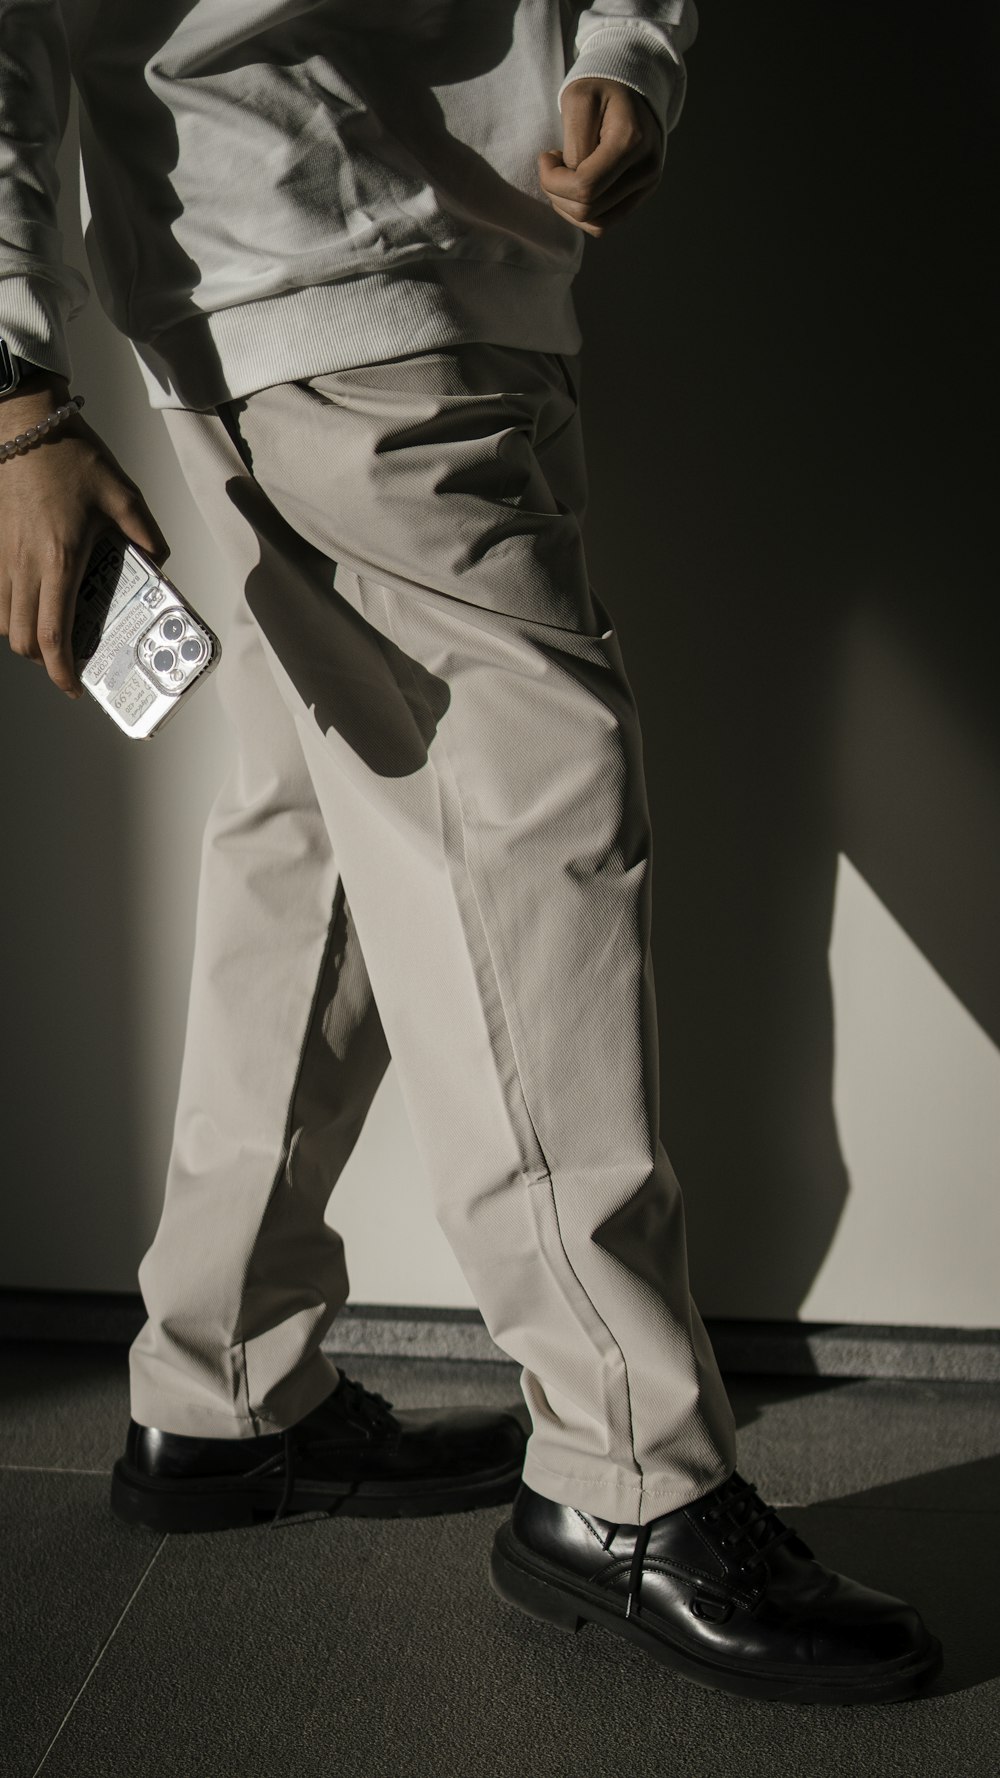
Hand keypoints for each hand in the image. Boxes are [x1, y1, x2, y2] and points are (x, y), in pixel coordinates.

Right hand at [0, 377, 168, 699]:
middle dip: (45, 661)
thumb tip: (161, 564)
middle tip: (71, 661)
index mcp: (59, 560)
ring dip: (27, 637)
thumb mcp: (123, 495)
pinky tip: (37, 600)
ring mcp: (2, 557)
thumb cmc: (70, 456)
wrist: (23, 422)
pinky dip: (12, 610)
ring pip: (5, 620)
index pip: (52, 634)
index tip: (74, 687)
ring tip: (54, 633)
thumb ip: (147, 534)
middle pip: (23, 639)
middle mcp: (25, 566)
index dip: (62, 670)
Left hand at [538, 78, 663, 237]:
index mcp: (631, 141)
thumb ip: (575, 144)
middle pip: (588, 210)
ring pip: (596, 224)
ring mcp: (647, 186)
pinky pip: (605, 223)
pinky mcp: (641, 195)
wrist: (631, 89)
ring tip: (564, 176)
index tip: (546, 156)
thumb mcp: (578, 100)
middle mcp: (646, 169)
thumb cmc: (600, 89)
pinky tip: (576, 187)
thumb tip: (572, 181)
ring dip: (568, 207)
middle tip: (551, 166)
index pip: (584, 187)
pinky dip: (582, 214)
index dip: (553, 180)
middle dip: (557, 193)